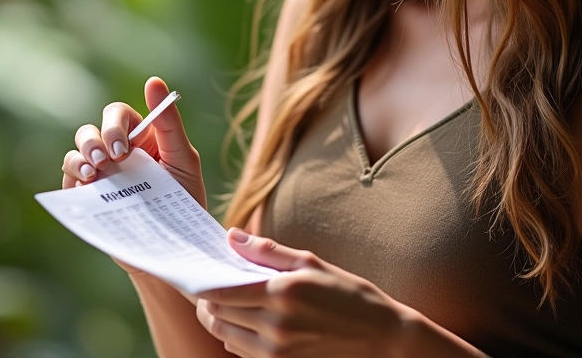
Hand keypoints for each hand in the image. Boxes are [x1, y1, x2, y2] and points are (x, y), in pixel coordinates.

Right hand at [60, 76, 206, 273]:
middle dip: (93, 142)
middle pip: (90, 131)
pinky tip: (88, 189)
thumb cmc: (185, 196)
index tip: (122, 148)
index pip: (116, 114)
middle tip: (107, 161)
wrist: (175, 242)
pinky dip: (72, 180)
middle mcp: (117, 151)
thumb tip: (154, 81)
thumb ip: (169, 121)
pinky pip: (69, 181)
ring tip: (95, 176)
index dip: (113, 126)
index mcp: (141, 136)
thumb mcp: (183, 156)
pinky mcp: (89, 197)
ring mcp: (101, 174)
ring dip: (79, 160)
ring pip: (75, 153)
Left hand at [195, 229, 413, 357]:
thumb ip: (268, 251)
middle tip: (212, 285)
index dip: (204, 283)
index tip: (200, 272)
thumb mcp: (311, 263)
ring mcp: (276, 355)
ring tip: (230, 303)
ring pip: (226, 338)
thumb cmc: (348, 294)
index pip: (221, 292)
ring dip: (221, 320)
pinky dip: (237, 338)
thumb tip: (232, 236)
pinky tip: (251, 323)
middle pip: (217, 316)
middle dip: (208, 301)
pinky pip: (243, 354)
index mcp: (281, 294)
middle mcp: (274, 328)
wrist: (381, 339)